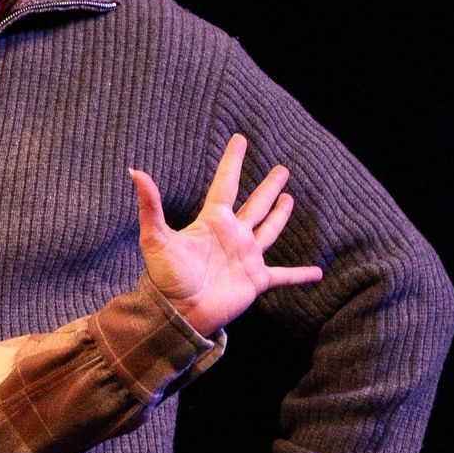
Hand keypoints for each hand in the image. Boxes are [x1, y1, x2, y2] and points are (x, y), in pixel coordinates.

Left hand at [132, 133, 322, 336]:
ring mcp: (246, 257)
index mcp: (213, 222)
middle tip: (282, 169)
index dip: (232, 162)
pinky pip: (284, 276)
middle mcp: (233, 236)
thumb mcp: (156, 238)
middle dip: (268, 188)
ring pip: (269, 230)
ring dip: (280, 216)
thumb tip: (135, 172)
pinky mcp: (256, 280)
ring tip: (290, 199)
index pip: (226, 185)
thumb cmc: (166, 277)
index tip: (239, 139)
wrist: (179, 312)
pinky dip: (300, 274)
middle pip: (255, 205)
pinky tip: (318, 272)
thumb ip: (150, 206)